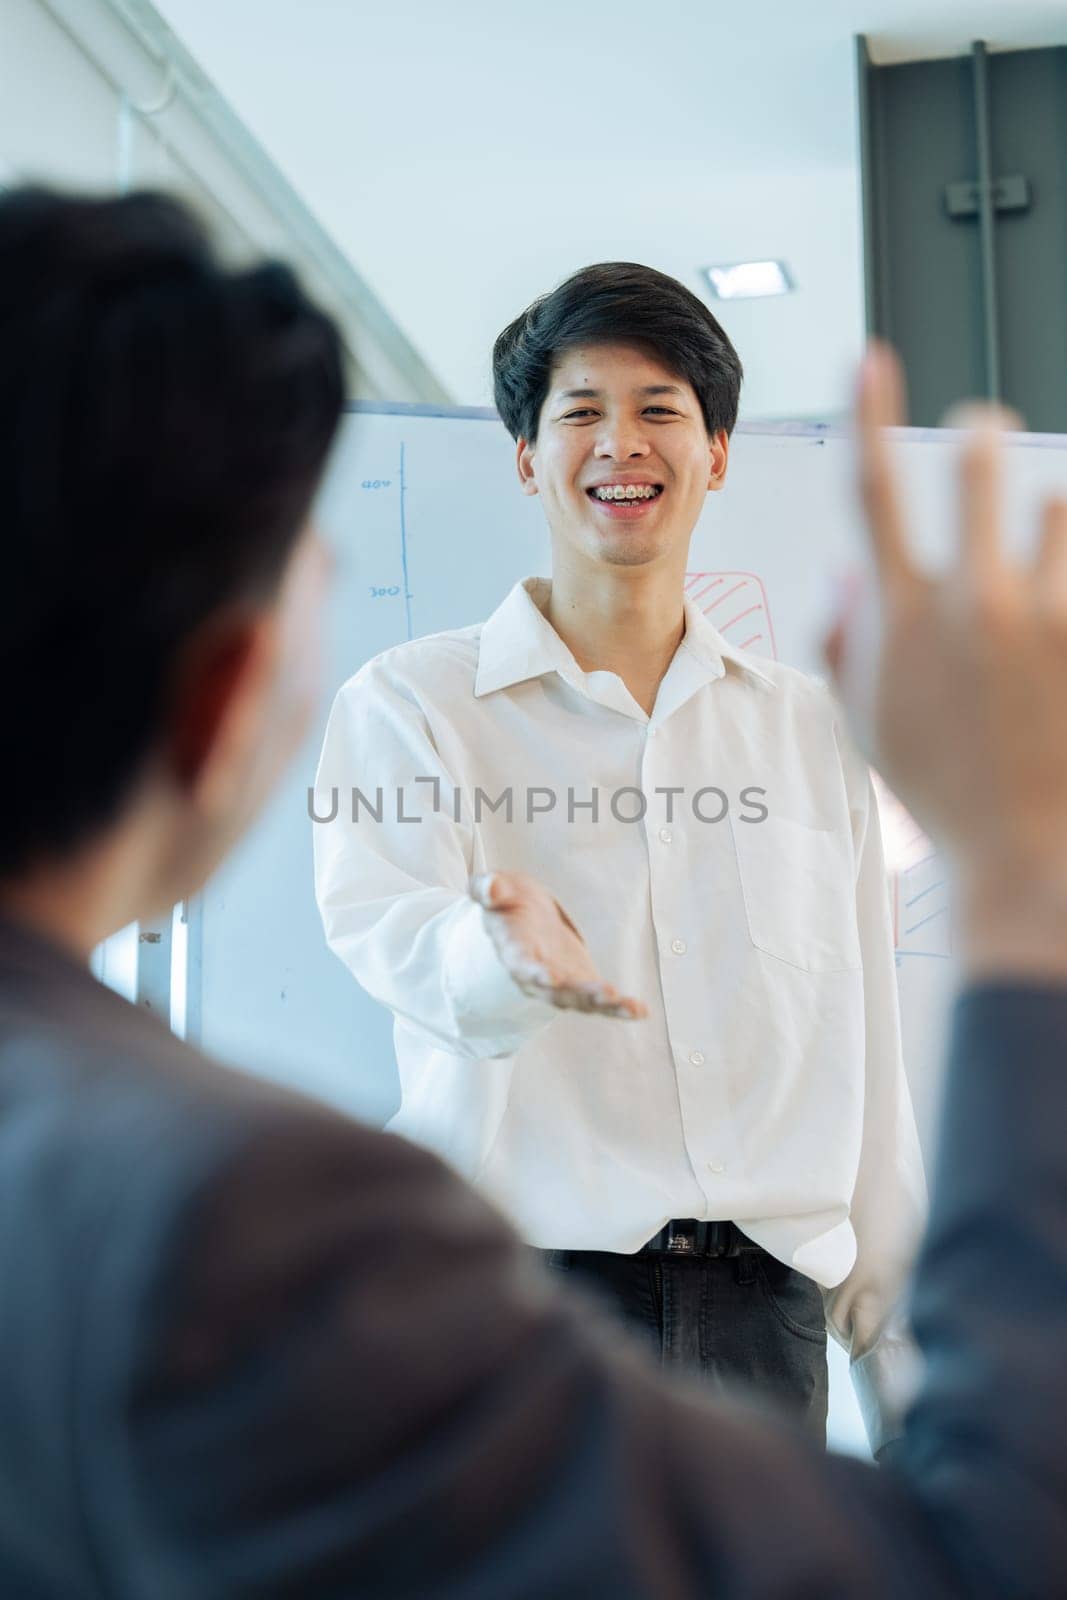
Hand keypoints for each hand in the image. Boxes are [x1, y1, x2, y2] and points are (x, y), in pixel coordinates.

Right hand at [470, 871, 646, 1018]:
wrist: (522, 918)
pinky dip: (620, 1008)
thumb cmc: (509, 901)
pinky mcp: (582, 984)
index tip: (549, 978)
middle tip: (604, 995)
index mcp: (514, 951)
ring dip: (604, 1004)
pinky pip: (601, 1001)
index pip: (522, 965)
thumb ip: (488, 888)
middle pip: (557, 992)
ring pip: (581, 1000)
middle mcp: (537, 975)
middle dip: (580, 994)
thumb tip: (489, 888)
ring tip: (629, 1007)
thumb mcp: (499, 888)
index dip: (534, 972)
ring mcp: (561, 983)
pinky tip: (641, 1011)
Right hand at [826, 344, 1066, 975]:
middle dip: (983, 437)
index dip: (869, 414)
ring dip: (1043, 523)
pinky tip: (1055, 615)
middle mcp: (971, 600)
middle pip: (980, 465)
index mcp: (903, 617)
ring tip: (1037, 573)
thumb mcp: (867, 724)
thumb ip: (846, 642)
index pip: (874, 491)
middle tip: (986, 431)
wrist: (1025, 851)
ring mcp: (1040, 614)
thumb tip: (846, 576)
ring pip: (1055, 508)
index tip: (871, 359)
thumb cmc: (942, 792)